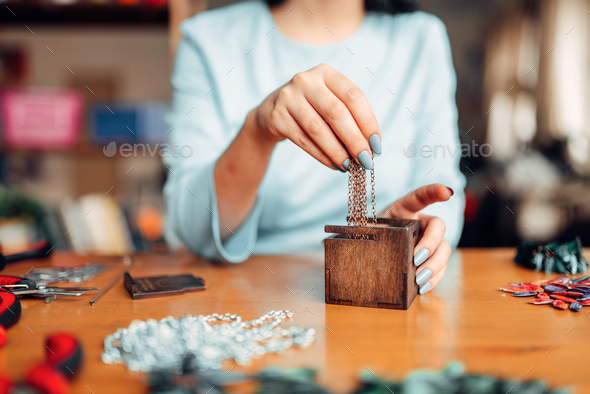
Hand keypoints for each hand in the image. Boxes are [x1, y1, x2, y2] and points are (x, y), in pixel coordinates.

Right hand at [253, 63, 381, 170]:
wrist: (272, 111)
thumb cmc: (312, 108)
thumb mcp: (330, 101)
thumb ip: (349, 117)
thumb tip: (370, 147)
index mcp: (326, 73)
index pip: (353, 96)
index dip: (368, 122)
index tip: (376, 145)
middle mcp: (306, 80)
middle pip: (336, 113)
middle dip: (354, 140)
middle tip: (366, 161)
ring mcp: (288, 97)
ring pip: (318, 129)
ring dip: (338, 152)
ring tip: (349, 166)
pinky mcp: (277, 116)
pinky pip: (303, 140)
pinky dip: (321, 155)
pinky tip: (333, 165)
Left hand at [378, 184, 453, 294]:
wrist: (375, 250)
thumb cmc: (374, 233)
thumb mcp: (369, 227)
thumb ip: (371, 229)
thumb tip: (369, 235)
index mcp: (406, 208)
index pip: (422, 196)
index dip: (435, 191)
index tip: (447, 192)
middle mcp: (422, 221)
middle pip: (438, 227)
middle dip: (430, 243)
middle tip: (416, 259)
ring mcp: (430, 240)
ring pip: (444, 248)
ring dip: (434, 265)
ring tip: (419, 278)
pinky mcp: (431, 259)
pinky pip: (441, 268)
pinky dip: (434, 279)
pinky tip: (423, 287)